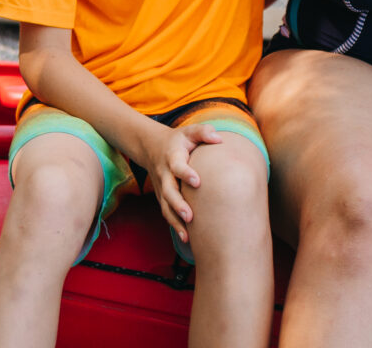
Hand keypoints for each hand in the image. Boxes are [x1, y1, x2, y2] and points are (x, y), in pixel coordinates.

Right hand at [138, 122, 223, 244]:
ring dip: (175, 220)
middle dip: (178, 204)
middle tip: (190, 216)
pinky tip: (187, 239)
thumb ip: (203, 132)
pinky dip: (174, 225)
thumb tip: (218, 139)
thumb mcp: (189, 132)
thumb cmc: (179, 140)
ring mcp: (161, 187)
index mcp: (172, 156)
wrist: (153, 147)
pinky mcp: (162, 197)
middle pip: (168, 191)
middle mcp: (165, 174)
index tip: (197, 181)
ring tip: (187, 236)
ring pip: (165, 206)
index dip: (185, 173)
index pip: (177, 166)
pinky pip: (166, 212)